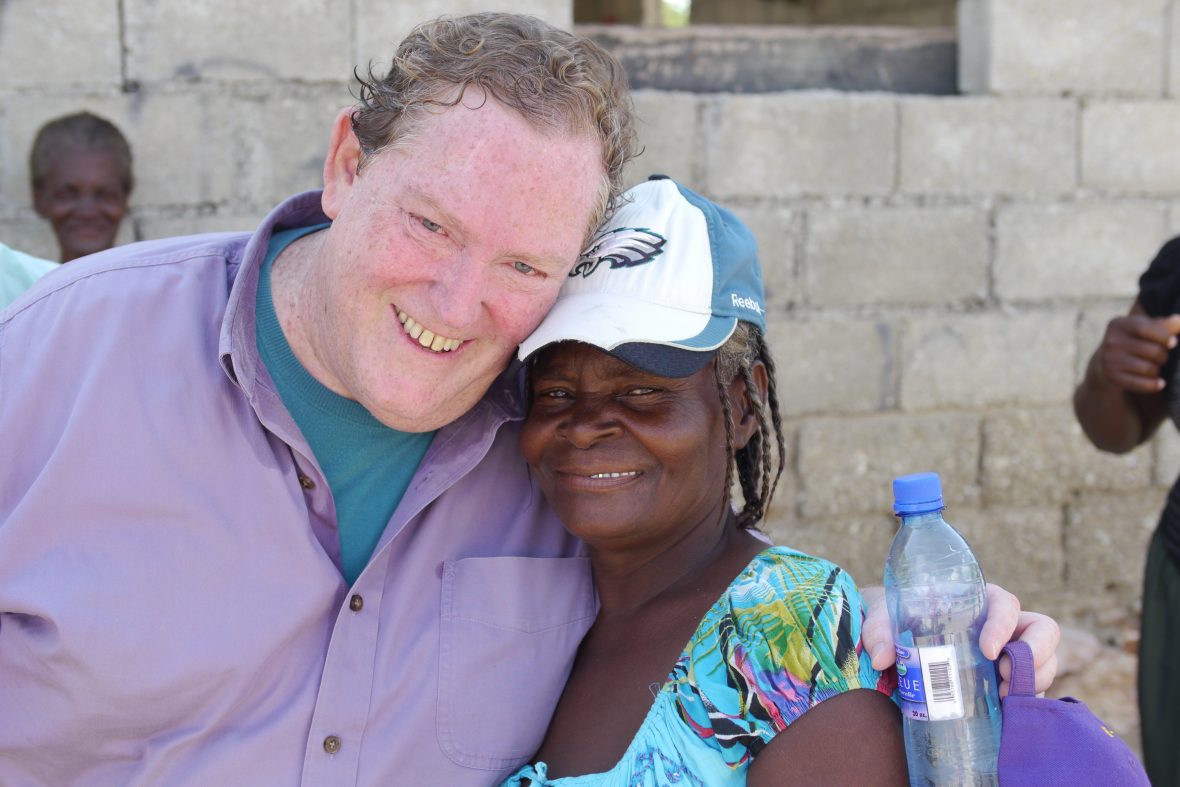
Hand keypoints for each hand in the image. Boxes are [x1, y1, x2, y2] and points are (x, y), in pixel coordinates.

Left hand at [861, 583, 1060, 695]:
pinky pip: (1032, 692)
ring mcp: (1010, 655)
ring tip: (1002, 698)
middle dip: (1035, 655)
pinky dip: (1026, 703)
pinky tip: (1005, 714)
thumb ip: (880, 631)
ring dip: (1034, 682)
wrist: (897, 642)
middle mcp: (1003, 626)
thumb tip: (881, 659)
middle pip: (1043, 632)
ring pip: (1045, 663)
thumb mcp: (884, 618)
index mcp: (979, 600)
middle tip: (1004, 677)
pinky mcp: (1007, 682)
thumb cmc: (897, 620)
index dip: (1004, 624)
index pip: (1006, 604)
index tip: (986, 649)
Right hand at [1094, 313, 1179, 393]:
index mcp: (1119, 325)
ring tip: (1154, 366)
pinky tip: (1160, 383)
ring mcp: (1110, 360)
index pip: (1145, 329)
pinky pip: (1140, 384)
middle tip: (1159, 355)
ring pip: (1149, 368)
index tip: (1173, 342)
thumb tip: (1179, 321)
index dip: (1163, 336)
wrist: (1104, 360)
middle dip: (1162, 355)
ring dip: (1157, 369)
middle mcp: (1111, 341)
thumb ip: (1163, 325)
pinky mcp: (1111, 376)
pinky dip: (1153, 385)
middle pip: (1152, 351)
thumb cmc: (1132, 340)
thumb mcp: (1143, 328)